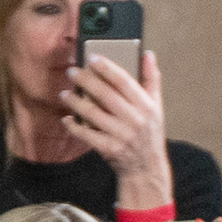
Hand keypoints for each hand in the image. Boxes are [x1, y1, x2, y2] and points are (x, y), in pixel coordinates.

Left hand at [62, 48, 174, 210]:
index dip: (107, 68)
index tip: (92, 57)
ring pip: (93, 114)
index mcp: (147, 106)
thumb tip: (147, 53)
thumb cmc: (149, 132)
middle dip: (86, 81)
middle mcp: (135, 119)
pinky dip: (74, 126)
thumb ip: (151, 79)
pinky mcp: (109, 149)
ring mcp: (121, 135)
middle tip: (71, 71)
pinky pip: (86, 134)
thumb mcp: (156, 106)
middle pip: (105, 95)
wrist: (147, 167)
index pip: (124, 81)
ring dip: (75, 102)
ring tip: (64, 93)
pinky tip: (66, 118)